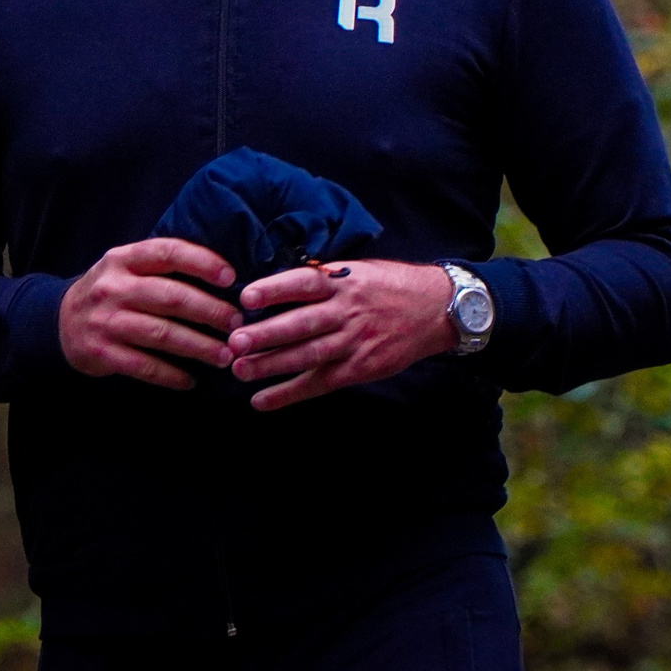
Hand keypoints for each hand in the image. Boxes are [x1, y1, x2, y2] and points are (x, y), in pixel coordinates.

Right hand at [58, 238, 241, 388]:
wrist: (59, 322)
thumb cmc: (109, 293)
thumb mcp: (124, 268)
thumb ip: (160, 267)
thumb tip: (221, 276)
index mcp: (122, 259)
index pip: (167, 252)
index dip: (202, 262)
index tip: (230, 277)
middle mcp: (113, 288)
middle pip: (171, 297)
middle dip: (210, 311)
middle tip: (236, 323)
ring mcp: (106, 322)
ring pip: (162, 335)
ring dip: (199, 346)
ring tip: (224, 355)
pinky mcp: (101, 353)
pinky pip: (145, 366)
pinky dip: (172, 375)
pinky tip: (191, 380)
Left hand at [226, 259, 456, 411]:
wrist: (436, 309)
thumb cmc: (388, 285)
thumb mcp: (358, 270)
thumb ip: (323, 278)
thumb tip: (276, 285)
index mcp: (343, 281)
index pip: (304, 283)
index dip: (275, 289)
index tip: (246, 297)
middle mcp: (347, 311)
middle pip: (302, 324)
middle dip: (266, 334)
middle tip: (234, 342)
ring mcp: (355, 342)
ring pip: (308, 356)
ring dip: (272, 365)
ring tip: (240, 370)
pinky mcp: (361, 368)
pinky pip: (320, 383)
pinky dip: (290, 393)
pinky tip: (262, 401)